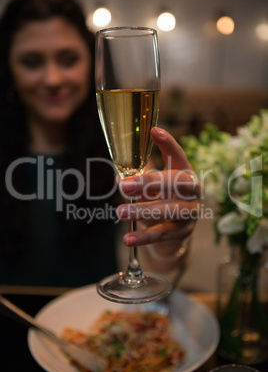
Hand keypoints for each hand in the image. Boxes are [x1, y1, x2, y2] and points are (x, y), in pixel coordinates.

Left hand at [116, 127, 201, 262]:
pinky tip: (128, 239)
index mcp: (184, 171)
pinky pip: (164, 234)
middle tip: (125, 187)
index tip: (154, 131)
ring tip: (121, 212)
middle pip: (177, 182)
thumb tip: (119, 178)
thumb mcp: (149, 186)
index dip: (168, 143)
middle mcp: (194, 189)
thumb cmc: (160, 198)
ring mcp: (192, 210)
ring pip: (172, 209)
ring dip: (144, 210)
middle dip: (150, 183)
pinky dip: (145, 237)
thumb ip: (136, 179)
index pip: (178, 154)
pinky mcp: (185, 230)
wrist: (175, 227)